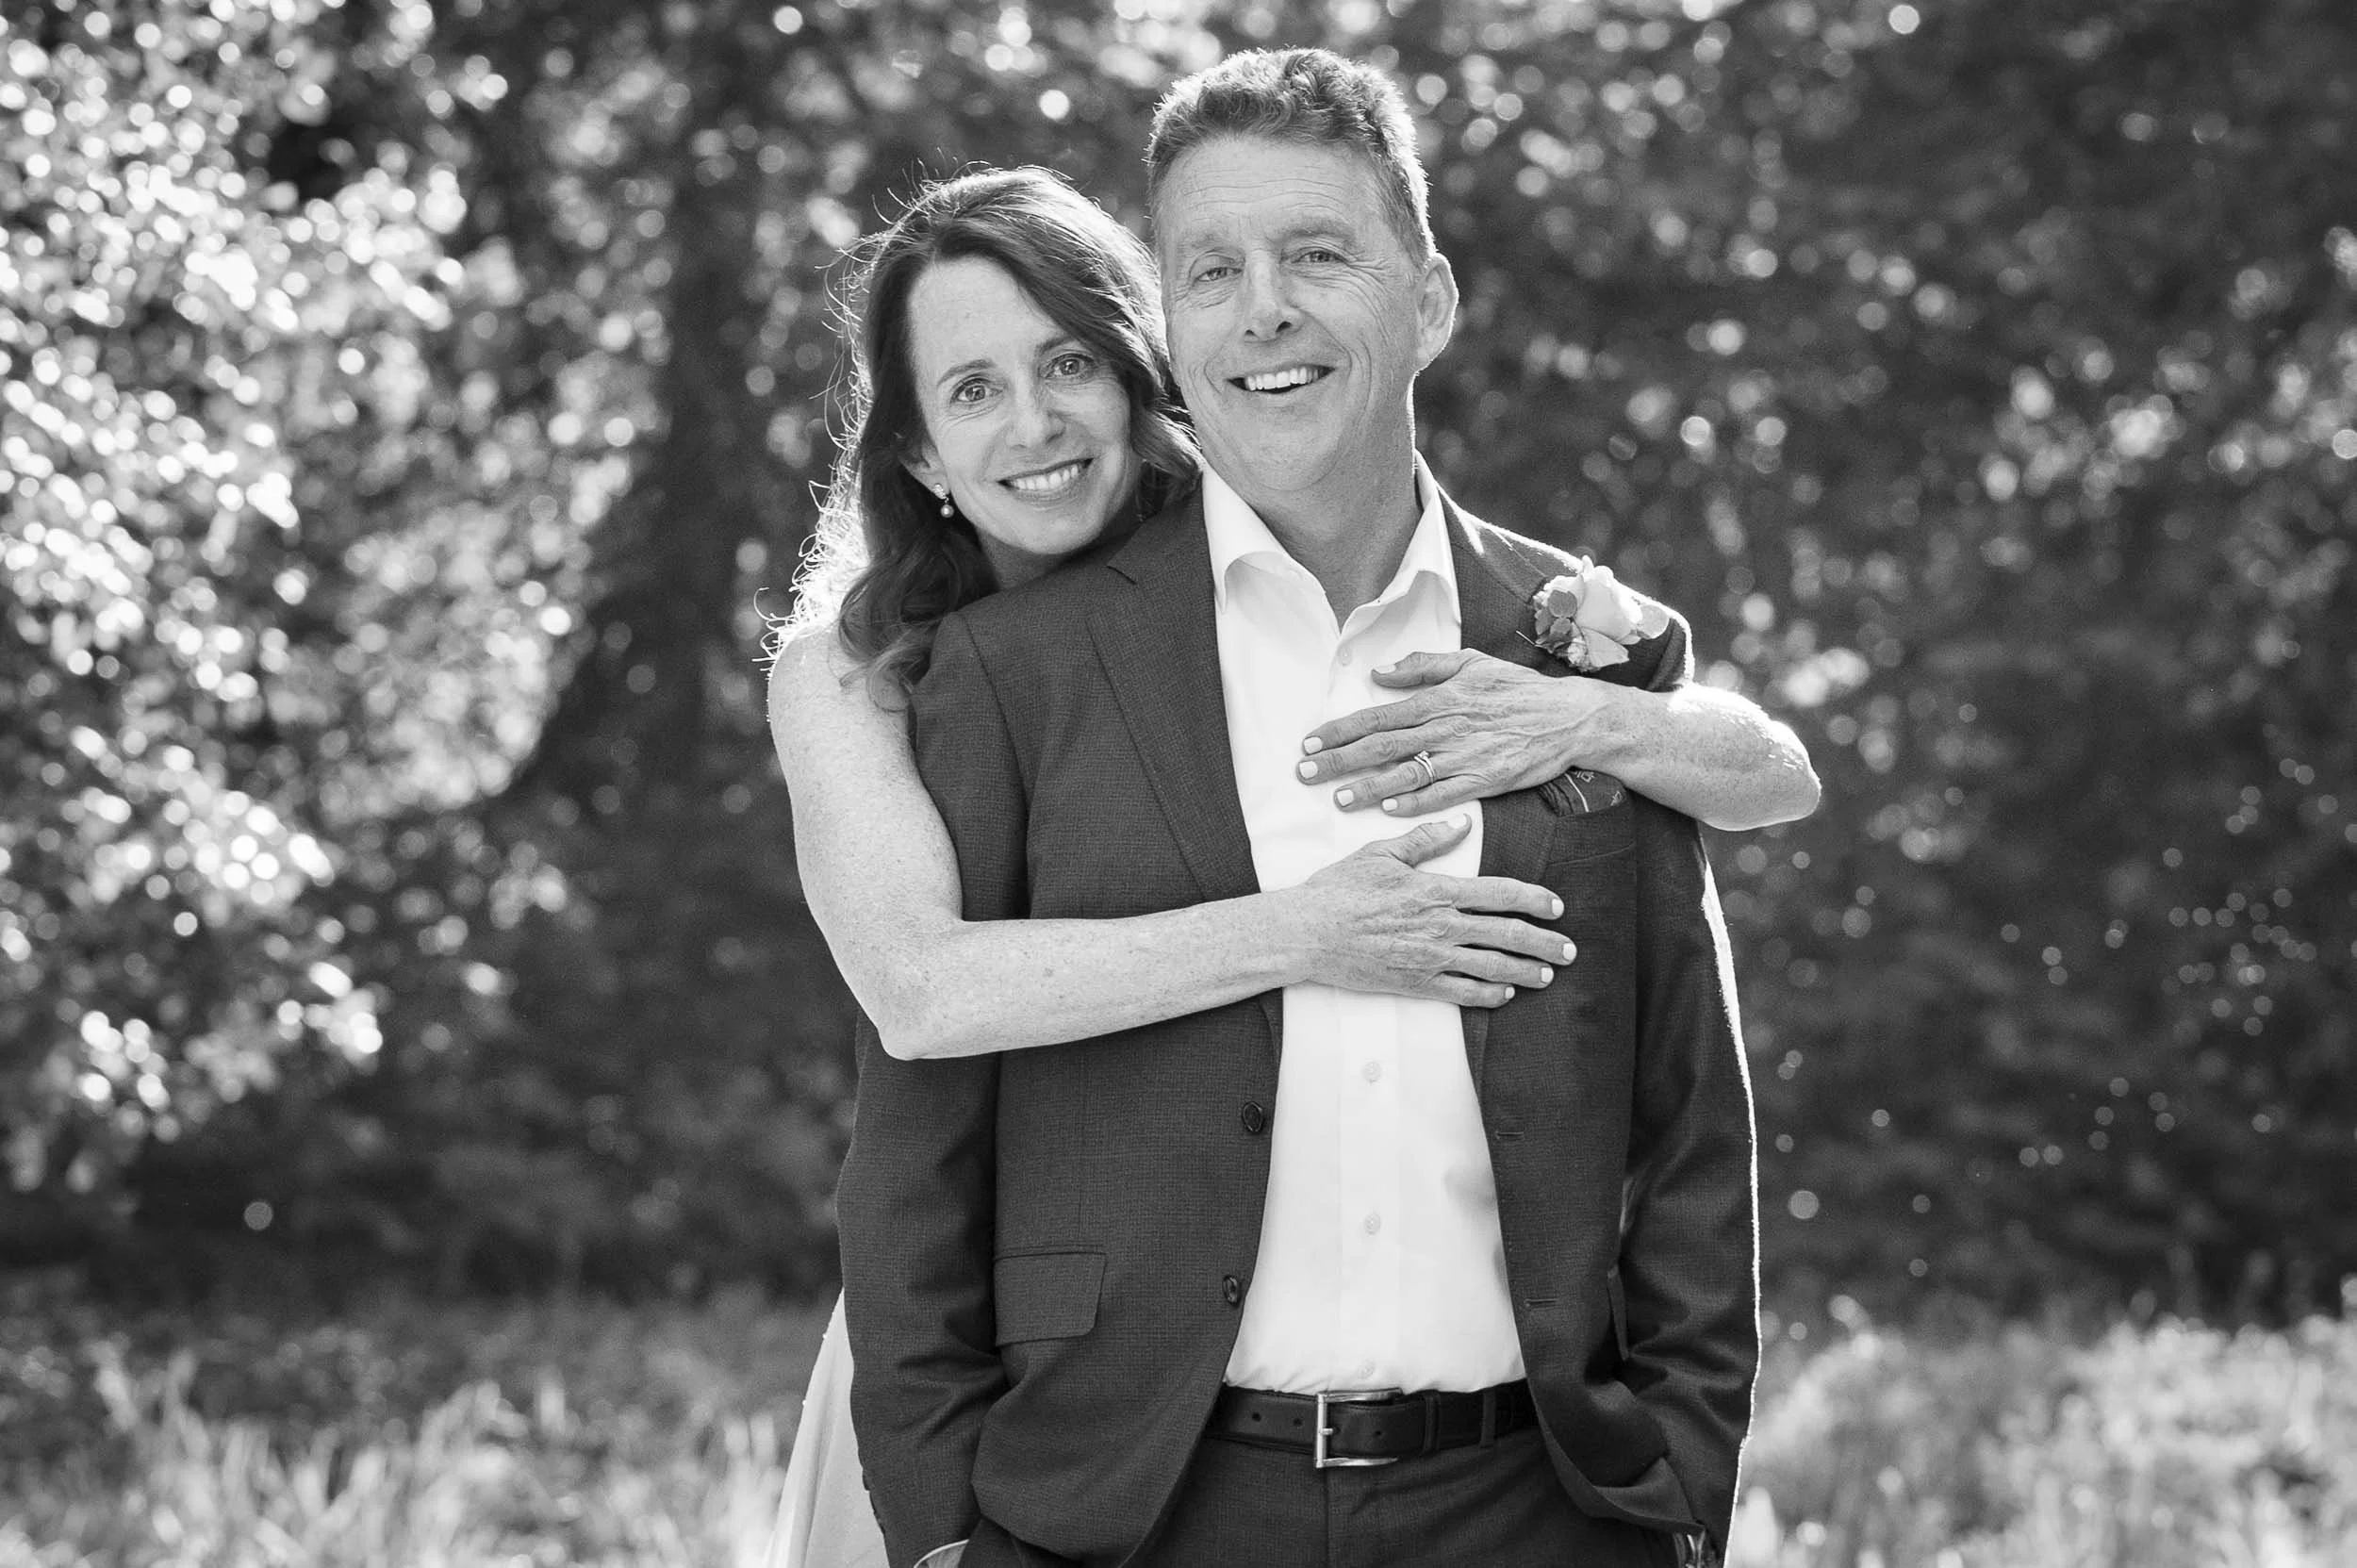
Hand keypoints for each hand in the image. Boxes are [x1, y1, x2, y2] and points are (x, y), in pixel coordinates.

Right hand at [1283, 818, 1576, 1008]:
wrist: (1307, 932)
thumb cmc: (1339, 890)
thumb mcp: (1381, 852)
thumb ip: (1425, 838)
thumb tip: (1461, 824)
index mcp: (1436, 890)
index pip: (1499, 894)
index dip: (1534, 900)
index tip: (1557, 906)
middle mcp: (1440, 926)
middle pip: (1507, 934)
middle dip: (1544, 942)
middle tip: (1569, 949)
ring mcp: (1430, 958)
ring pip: (1492, 967)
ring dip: (1526, 971)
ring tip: (1547, 975)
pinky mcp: (1415, 983)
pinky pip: (1462, 992)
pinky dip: (1489, 994)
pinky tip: (1505, 994)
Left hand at [1296, 650, 1618, 815]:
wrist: (1569, 717)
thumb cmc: (1517, 689)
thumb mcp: (1471, 662)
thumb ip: (1423, 665)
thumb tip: (1380, 671)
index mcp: (1438, 699)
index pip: (1378, 716)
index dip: (1341, 729)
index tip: (1310, 741)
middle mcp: (1445, 729)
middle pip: (1381, 747)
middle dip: (1339, 761)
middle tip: (1305, 773)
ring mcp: (1464, 758)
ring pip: (1406, 775)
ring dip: (1368, 788)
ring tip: (1337, 799)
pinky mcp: (1484, 782)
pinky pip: (1442, 796)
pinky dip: (1415, 804)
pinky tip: (1388, 810)